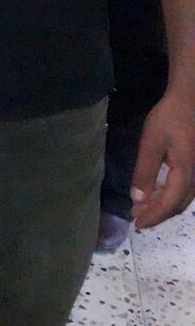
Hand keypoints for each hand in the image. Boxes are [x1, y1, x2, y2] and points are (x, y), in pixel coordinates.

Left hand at [130, 92, 194, 229]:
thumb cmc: (169, 117)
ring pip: (182, 197)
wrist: (190, 99)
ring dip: (163, 204)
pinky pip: (185, 188)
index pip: (169, 204)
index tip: (138, 225)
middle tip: (137, 218)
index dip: (153, 217)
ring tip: (143, 207)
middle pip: (177, 205)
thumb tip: (138, 200)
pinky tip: (157, 190)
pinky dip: (170, 194)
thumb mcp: (152, 142)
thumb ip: (145, 172)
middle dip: (157, 213)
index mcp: (186, 174)